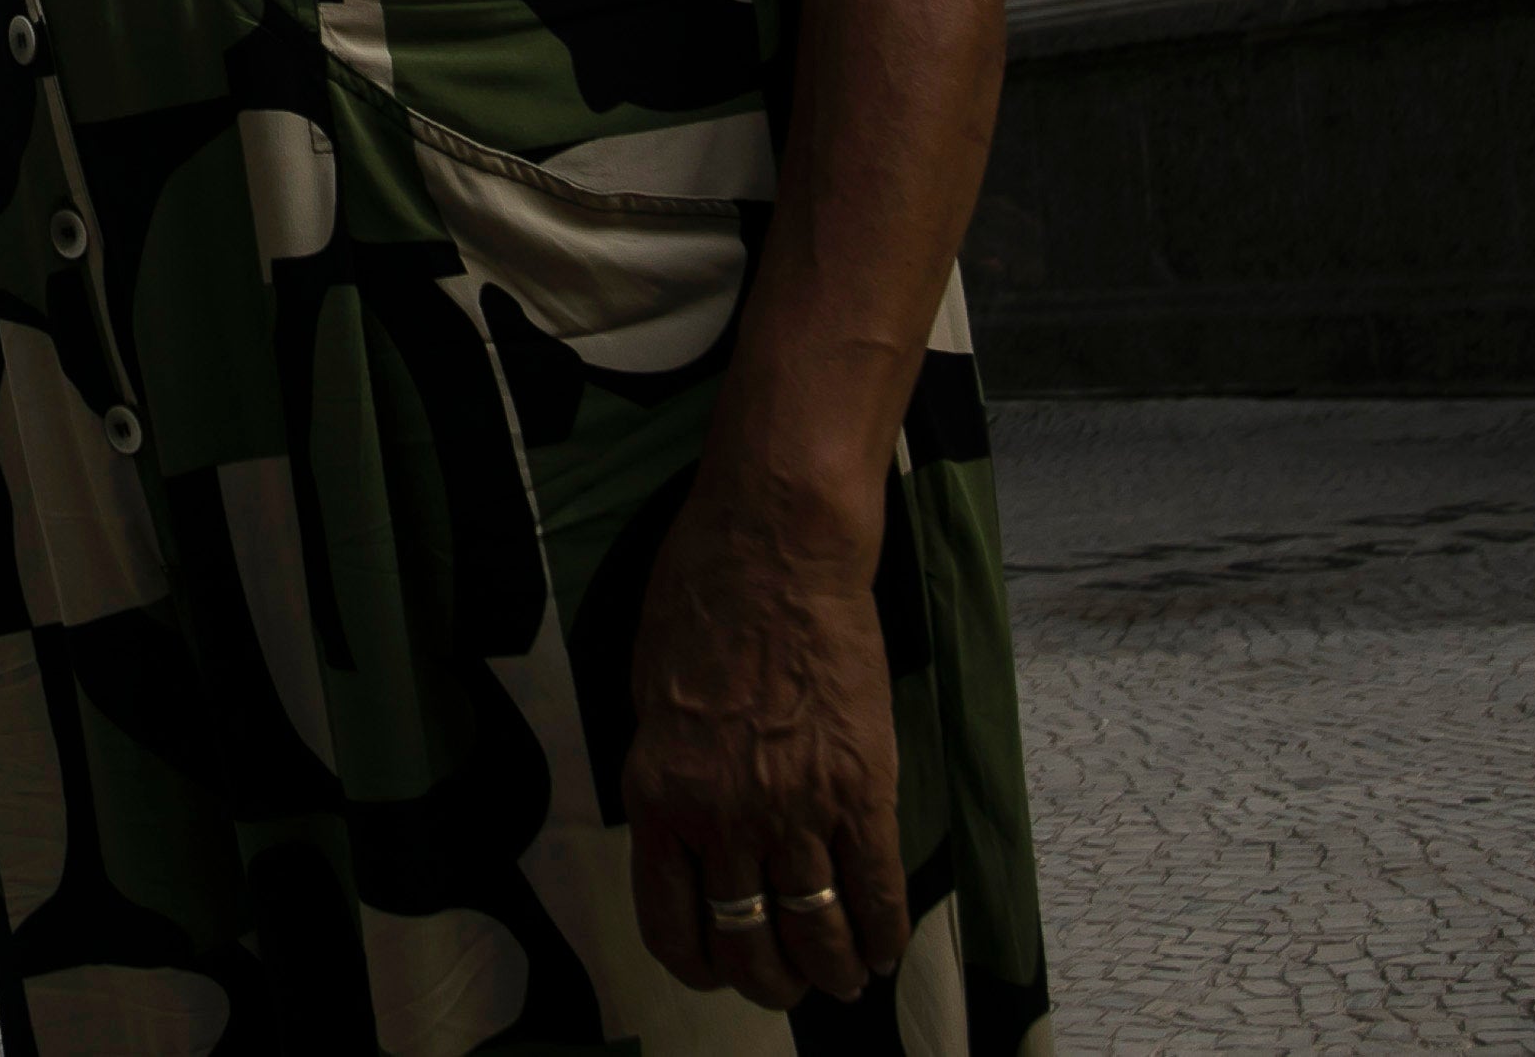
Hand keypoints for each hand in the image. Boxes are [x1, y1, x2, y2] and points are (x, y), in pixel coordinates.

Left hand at [620, 491, 908, 1008]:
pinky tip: (884, 952)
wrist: (775, 547)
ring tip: (839, 980)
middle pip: (746, 942)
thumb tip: (685, 830)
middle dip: (768, 981)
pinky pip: (876, 886)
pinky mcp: (862, 787)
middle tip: (784, 987)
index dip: (698, 965)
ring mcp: (796, 806)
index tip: (716, 970)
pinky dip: (882, 932)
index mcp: (661, 796)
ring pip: (815, 929)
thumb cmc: (703, 599)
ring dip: (829, 970)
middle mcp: (724, 816)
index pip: (671, 924)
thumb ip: (667, 775)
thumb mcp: (649, 698)